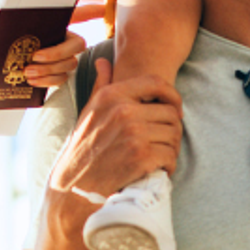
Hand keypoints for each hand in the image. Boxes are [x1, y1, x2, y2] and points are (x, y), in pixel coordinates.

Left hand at [21, 29, 86, 89]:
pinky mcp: (59, 74)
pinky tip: (32, 80)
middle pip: (70, 63)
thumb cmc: (35, 31)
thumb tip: (23, 27)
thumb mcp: (39, 27)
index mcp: (71, 37)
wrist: (28, 40)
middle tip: (28, 68)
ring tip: (28, 74)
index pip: (77, 45)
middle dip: (48, 68)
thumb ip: (37, 28)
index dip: (57, 53)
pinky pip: (57, 82)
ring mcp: (66, 64)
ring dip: (45, 77)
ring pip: (64, 75)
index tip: (36, 55)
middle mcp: (71, 52)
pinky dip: (44, 82)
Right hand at [47, 58, 181, 214]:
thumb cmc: (82, 149)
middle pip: (170, 113)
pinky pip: (171, 156)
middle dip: (172, 129)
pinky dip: (168, 166)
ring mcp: (133, 134)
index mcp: (111, 96)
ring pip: (174, 135)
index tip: (175, 109)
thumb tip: (103, 62)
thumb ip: (100, 85)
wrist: (74, 187)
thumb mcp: (88, 112)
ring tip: (160, 157)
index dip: (172, 95)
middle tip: (165, 142)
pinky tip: (157, 170)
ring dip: (171, 149)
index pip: (155, 83)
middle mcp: (123, 111)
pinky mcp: (141, 157)